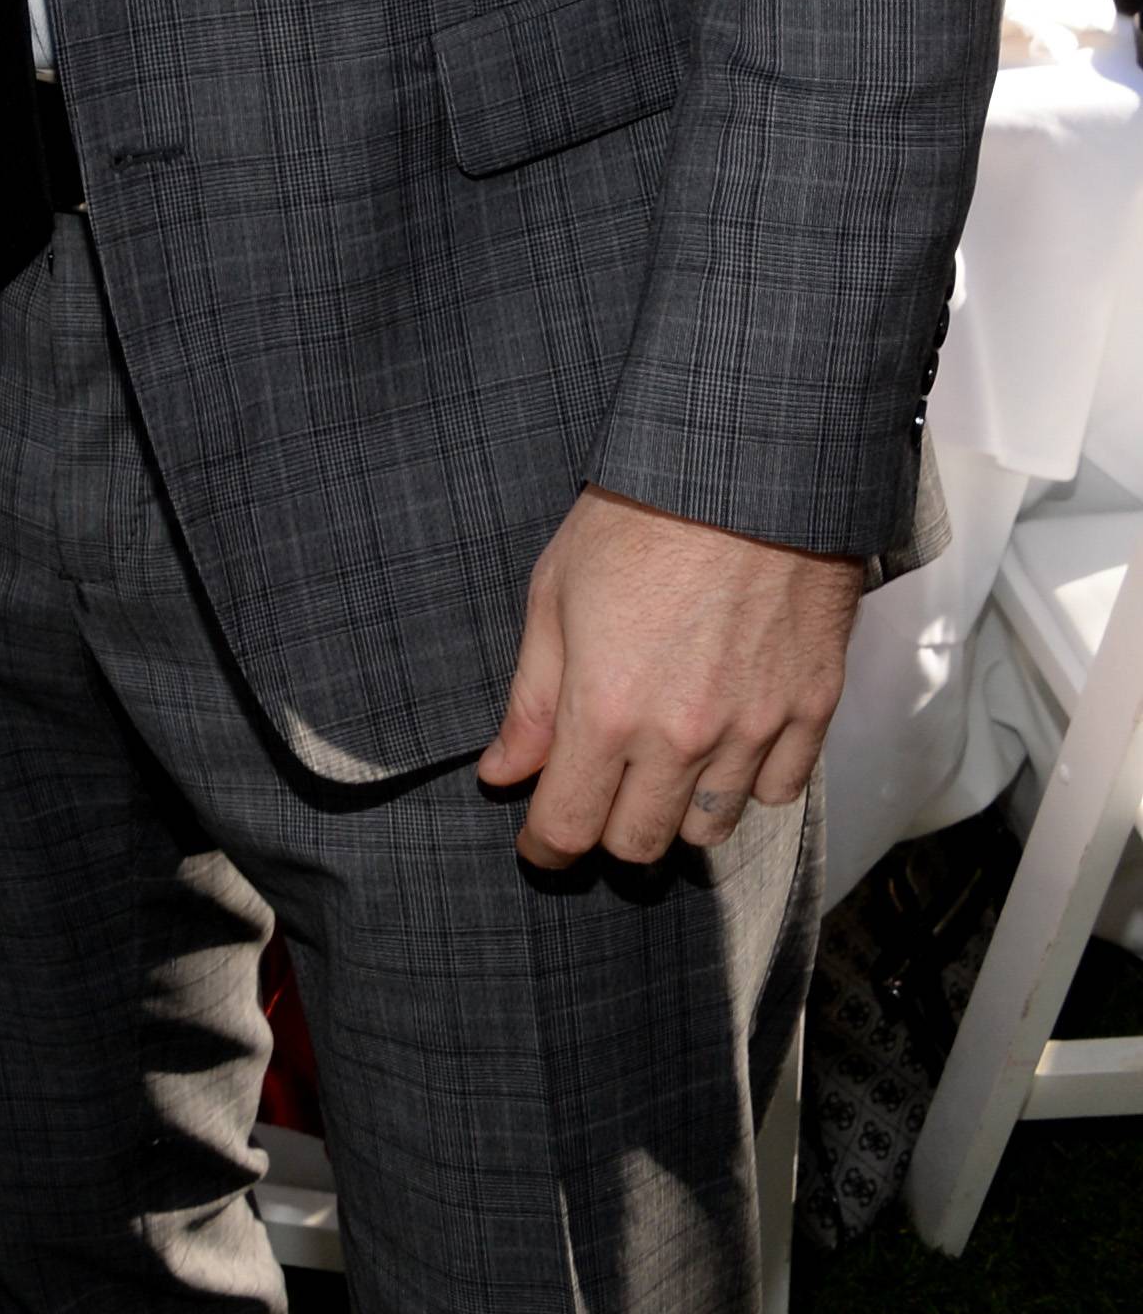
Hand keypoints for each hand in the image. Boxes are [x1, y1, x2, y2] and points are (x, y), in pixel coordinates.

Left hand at [479, 483, 861, 871]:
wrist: (747, 468)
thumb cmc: (639, 517)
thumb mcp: (554, 593)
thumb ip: (530, 699)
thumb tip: (501, 772)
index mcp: (606, 710)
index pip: (571, 826)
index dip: (546, 845)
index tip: (540, 841)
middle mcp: (683, 738)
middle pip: (640, 842)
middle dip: (608, 829)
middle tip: (598, 792)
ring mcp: (754, 728)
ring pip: (711, 827)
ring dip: (679, 811)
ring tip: (662, 765)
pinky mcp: (812, 710)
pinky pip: (777, 791)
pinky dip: (747, 783)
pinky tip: (725, 743)